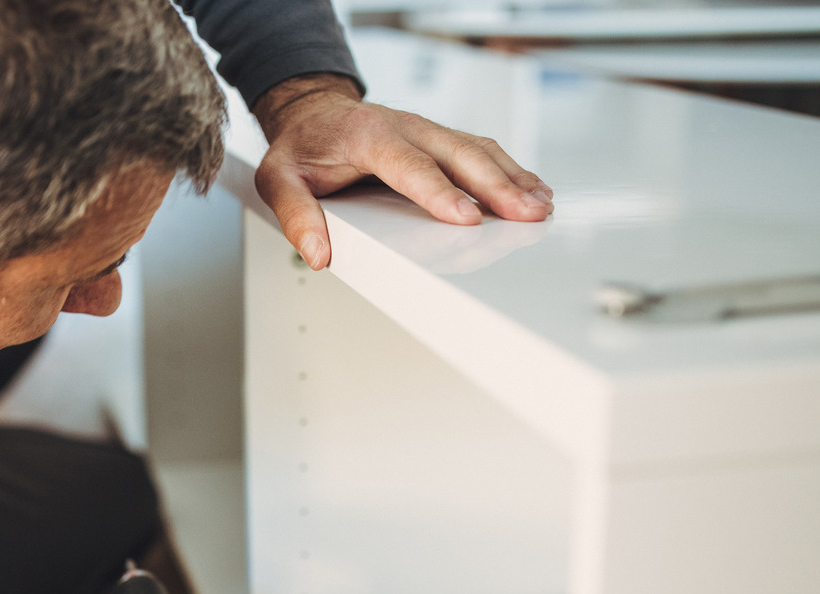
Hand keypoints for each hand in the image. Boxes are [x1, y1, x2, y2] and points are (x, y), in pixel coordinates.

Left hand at [252, 73, 554, 269]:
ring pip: (478, 151)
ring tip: (540, 207)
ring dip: (512, 179)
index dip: (439, 192)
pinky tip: (533, 190)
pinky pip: (481, 151)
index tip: (466, 217)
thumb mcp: (278, 179)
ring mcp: (428, 131)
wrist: (312, 114)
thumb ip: (296, 215)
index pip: (409, 166)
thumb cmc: (301, 148)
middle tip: (524, 215)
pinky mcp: (441, 140)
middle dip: (496, 187)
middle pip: (458, 155)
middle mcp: (406, 127)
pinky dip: (511, 171)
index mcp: (369, 135)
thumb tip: (319, 253)